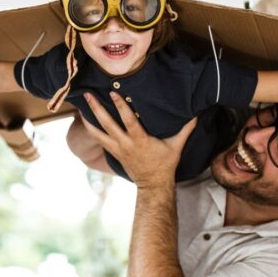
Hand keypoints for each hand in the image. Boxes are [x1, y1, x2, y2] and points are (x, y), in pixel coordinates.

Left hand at [80, 92, 197, 188]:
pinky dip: (91, 129)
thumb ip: (186, 129)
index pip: (128, 120)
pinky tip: (85, 119)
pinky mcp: (113, 152)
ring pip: (98, 133)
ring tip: (81, 105)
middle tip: (88, 95)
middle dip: (97, 109)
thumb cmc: (165, 163)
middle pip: (107, 125)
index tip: (112, 93)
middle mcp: (125, 144)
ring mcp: (117, 149)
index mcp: (140, 140)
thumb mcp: (176, 146)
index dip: (120, 106)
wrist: (152, 184)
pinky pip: (99, 139)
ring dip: (89, 119)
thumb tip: (196, 113)